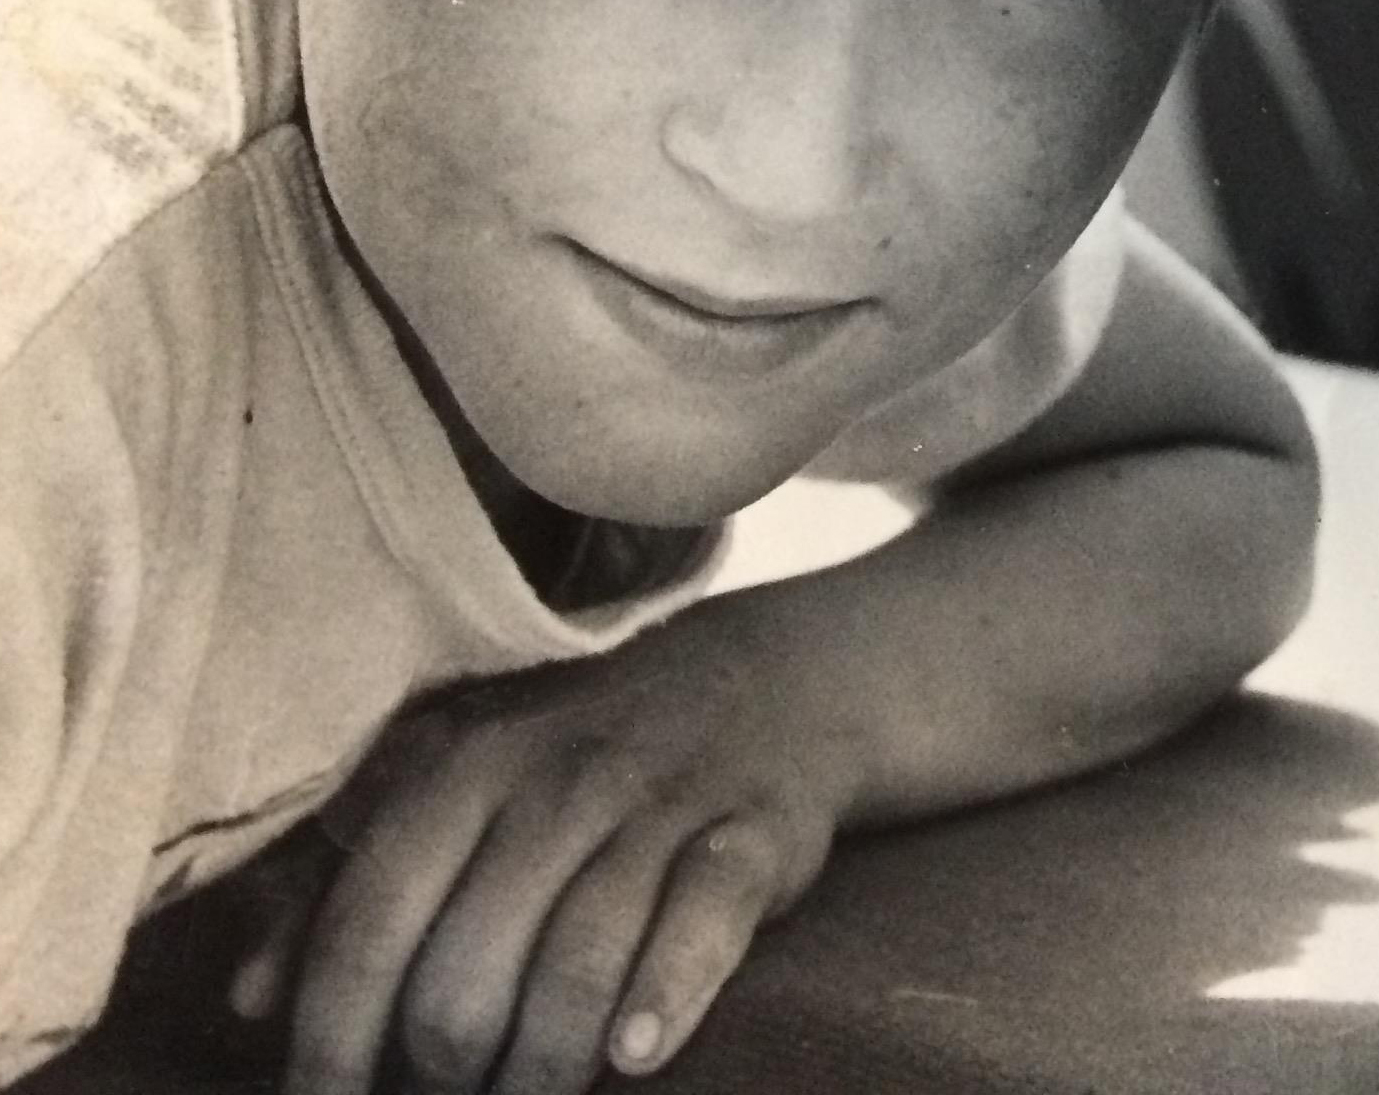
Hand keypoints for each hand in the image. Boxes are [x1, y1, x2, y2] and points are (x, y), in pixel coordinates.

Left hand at [237, 599, 854, 1094]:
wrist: (771, 680)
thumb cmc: (586, 758)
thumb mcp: (466, 789)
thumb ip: (352, 888)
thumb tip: (250, 999)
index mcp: (465, 769)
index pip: (368, 924)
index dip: (330, 1042)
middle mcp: (558, 782)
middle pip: (466, 974)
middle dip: (439, 1078)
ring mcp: (662, 805)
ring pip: (576, 965)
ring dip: (539, 1072)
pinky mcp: (755, 831)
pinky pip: (703, 920)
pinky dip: (665, 996)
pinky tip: (632, 1057)